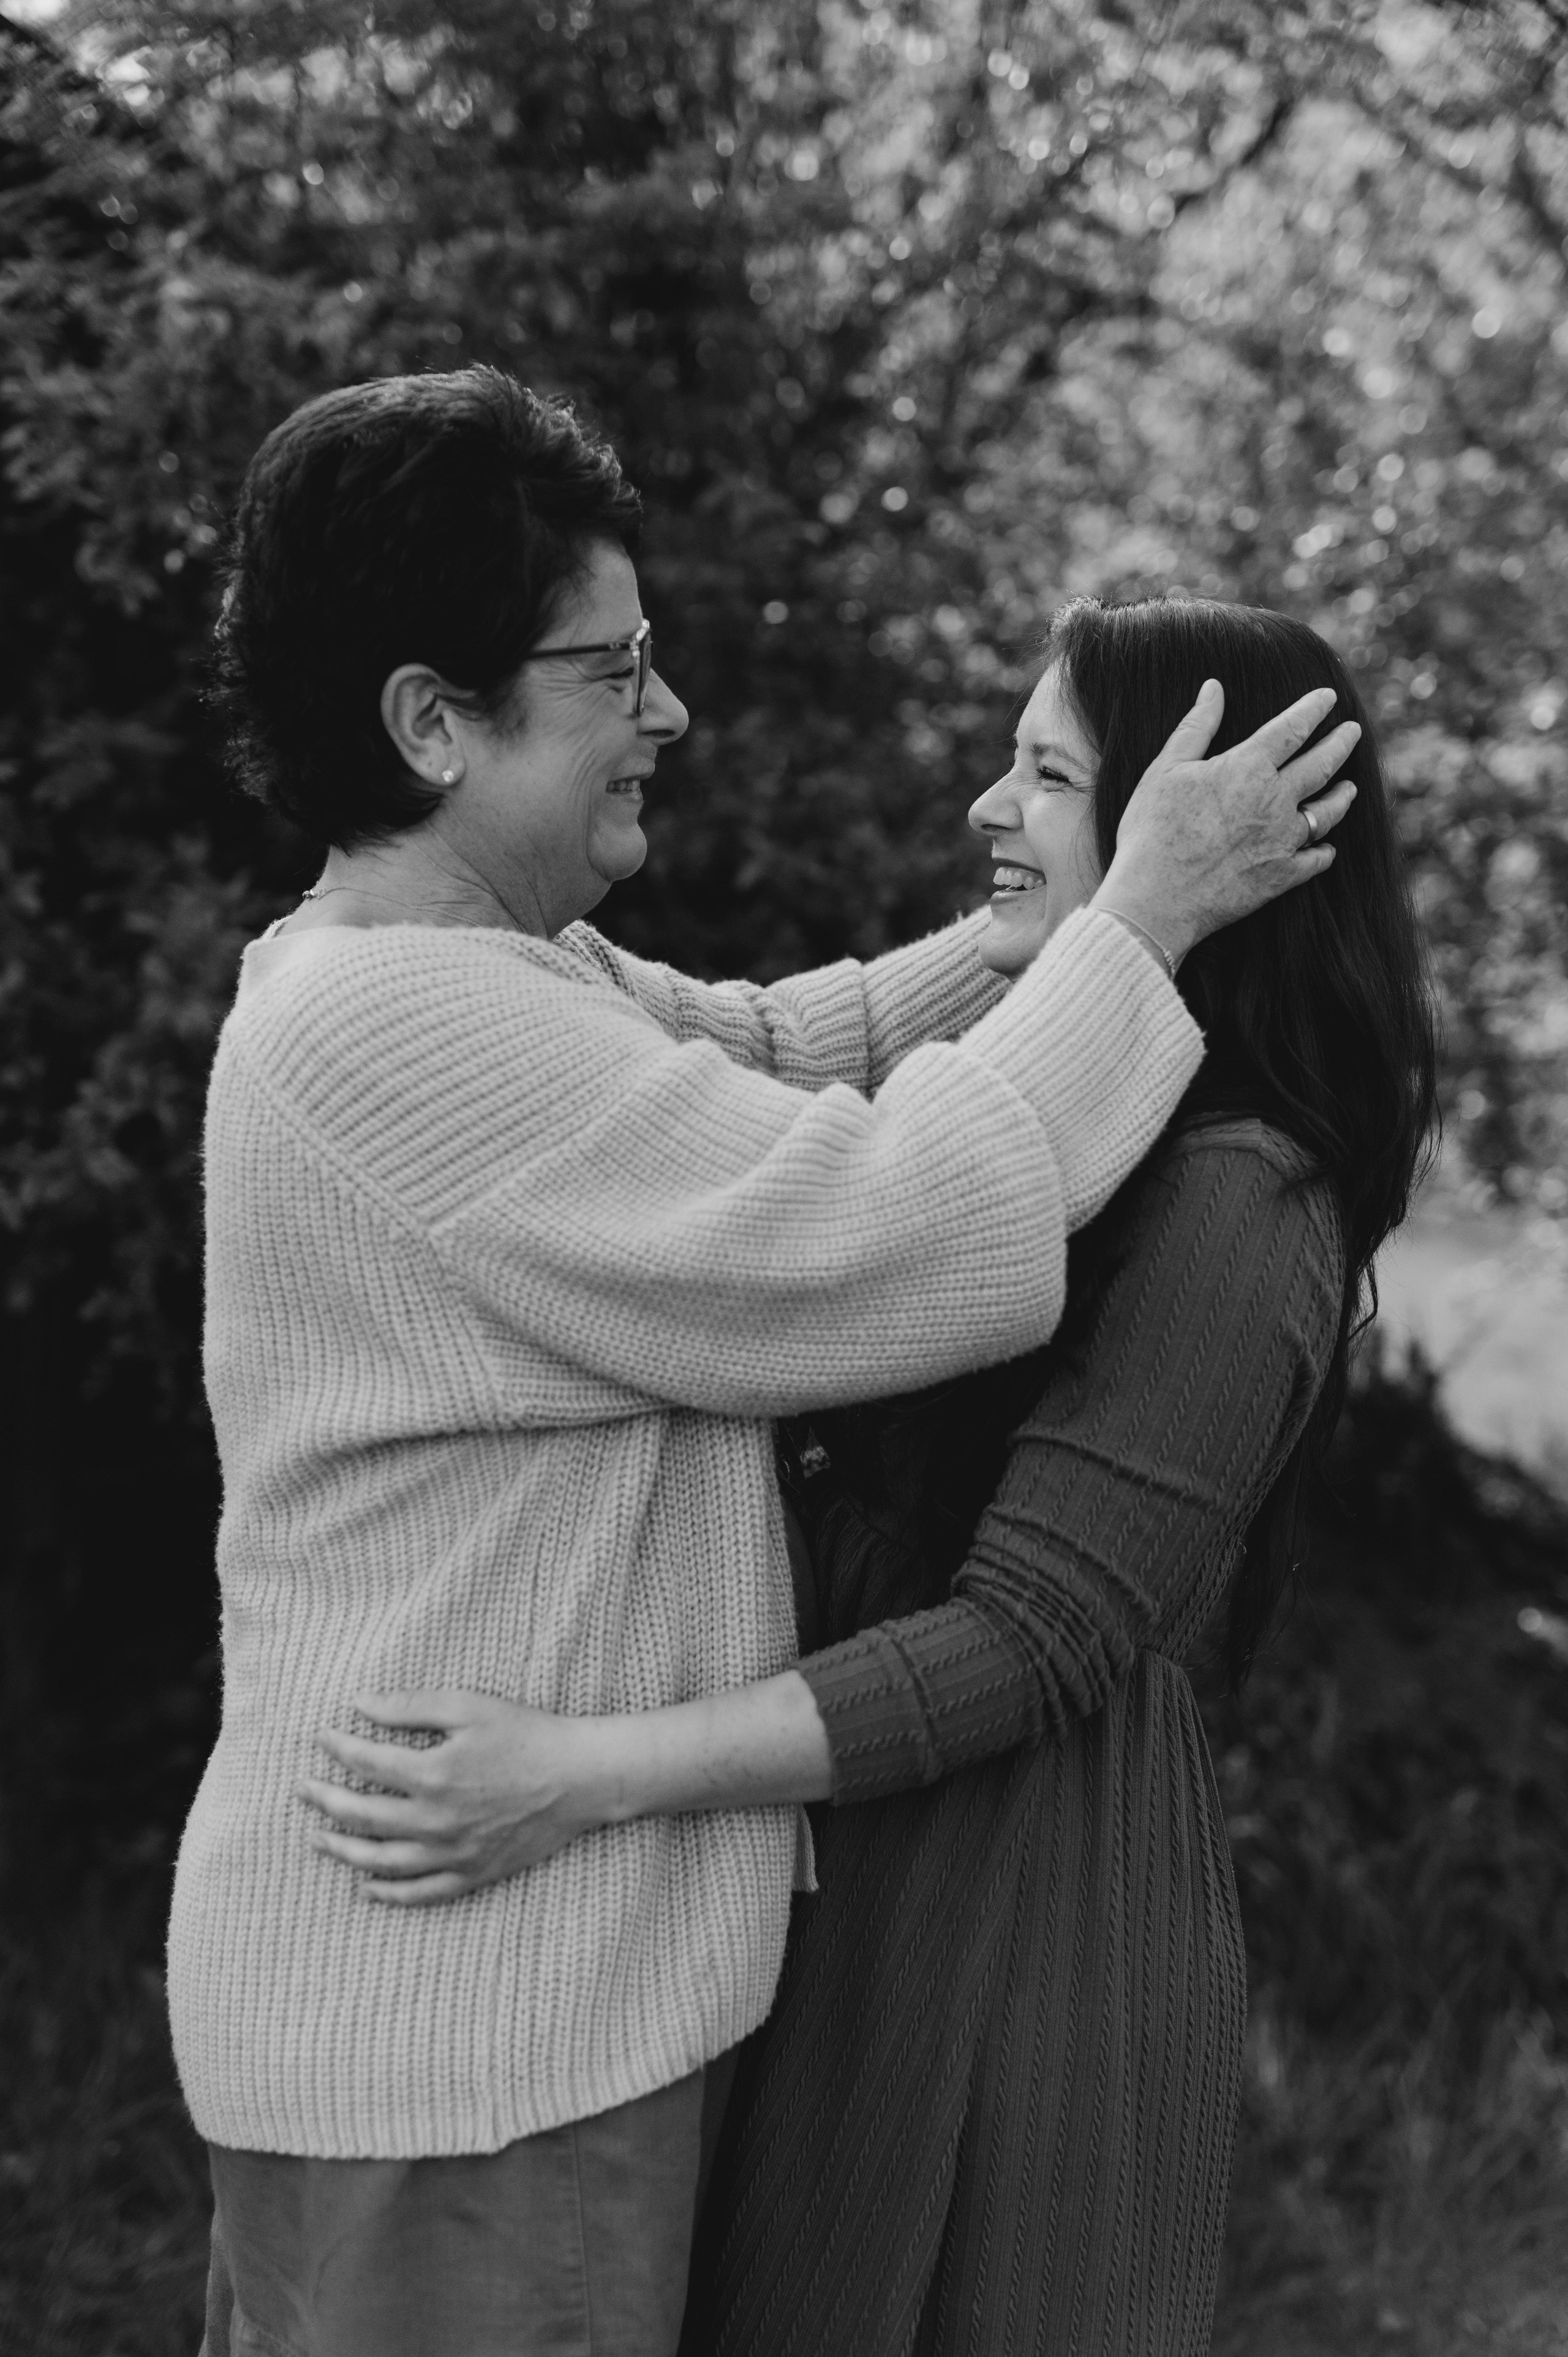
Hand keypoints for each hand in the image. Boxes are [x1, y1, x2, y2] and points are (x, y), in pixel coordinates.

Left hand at [298, 1690, 606, 1904]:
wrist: (579, 1778)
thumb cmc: (525, 1734)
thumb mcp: (469, 1706)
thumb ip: (411, 1707)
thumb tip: (360, 1704)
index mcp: (433, 1774)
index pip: (367, 1762)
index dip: (338, 1748)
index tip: (321, 1737)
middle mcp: (436, 1821)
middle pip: (363, 1816)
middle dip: (325, 1801)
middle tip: (302, 1790)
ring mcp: (453, 1853)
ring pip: (382, 1862)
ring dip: (344, 1851)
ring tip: (318, 1839)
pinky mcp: (473, 1874)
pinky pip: (421, 1893)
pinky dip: (389, 1894)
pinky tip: (366, 1886)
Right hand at [1093, 679, 1359, 962]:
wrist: (1156, 899)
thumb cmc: (1153, 831)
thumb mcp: (1166, 770)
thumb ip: (1196, 727)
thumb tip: (1214, 688)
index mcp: (1249, 767)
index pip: (1292, 728)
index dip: (1313, 708)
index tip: (1328, 697)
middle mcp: (1276, 800)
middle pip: (1322, 765)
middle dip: (1341, 743)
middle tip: (1352, 731)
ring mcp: (1284, 840)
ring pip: (1328, 812)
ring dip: (1342, 796)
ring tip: (1350, 787)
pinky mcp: (1282, 877)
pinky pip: (1316, 859)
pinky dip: (1324, 851)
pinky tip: (1326, 848)